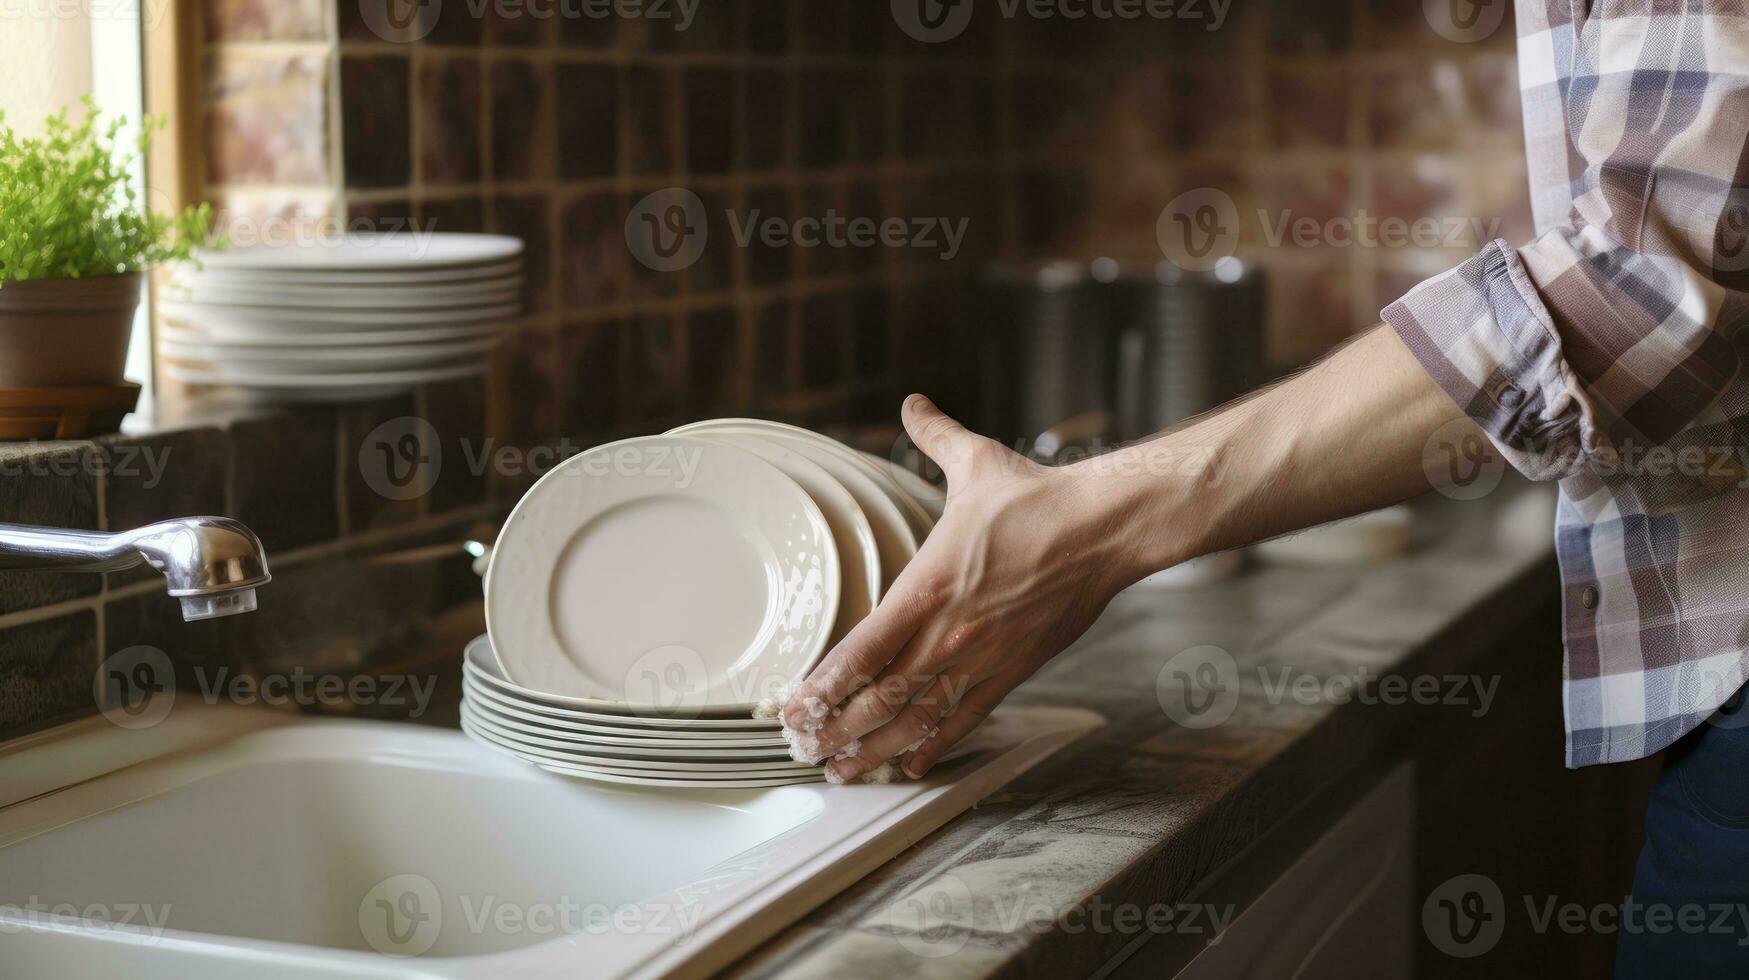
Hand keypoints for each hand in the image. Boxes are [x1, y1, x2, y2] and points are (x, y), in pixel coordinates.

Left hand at [781, 394, 1152, 780]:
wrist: (1103, 528)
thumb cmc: (1037, 499)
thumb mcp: (975, 461)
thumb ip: (935, 436)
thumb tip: (916, 403)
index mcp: (926, 585)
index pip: (860, 650)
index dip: (823, 688)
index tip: (795, 710)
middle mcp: (948, 632)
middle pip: (879, 698)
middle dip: (837, 731)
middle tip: (806, 752)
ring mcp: (981, 657)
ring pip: (917, 719)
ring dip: (876, 750)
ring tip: (844, 771)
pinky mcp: (1013, 670)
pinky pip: (965, 719)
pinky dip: (935, 746)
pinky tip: (911, 765)